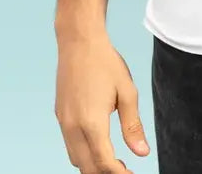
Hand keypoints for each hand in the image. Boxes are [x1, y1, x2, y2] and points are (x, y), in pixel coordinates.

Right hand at [55, 32, 150, 173]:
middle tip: (125, 171)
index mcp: (92, 122)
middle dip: (106, 173)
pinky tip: (98, 145)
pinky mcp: (60, 115)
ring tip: (114, 162)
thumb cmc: (105, 63)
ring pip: (76, 159)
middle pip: (88, 167)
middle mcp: (73, 126)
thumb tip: (142, 153)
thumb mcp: (127, 91)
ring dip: (93, 166)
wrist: (79, 41)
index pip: (105, 163)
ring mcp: (63, 122)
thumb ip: (133, 125)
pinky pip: (69, 145)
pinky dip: (83, 154)